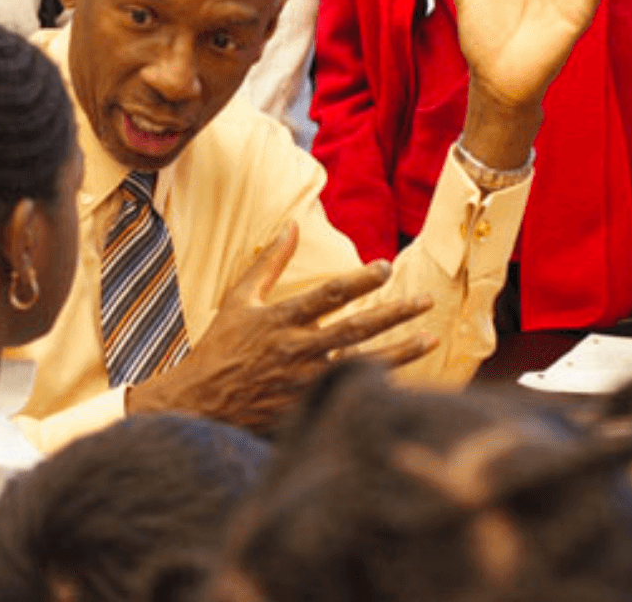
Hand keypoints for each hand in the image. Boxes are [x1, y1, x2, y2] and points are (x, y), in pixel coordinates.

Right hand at [126, 223, 436, 433]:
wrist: (201, 401)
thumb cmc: (221, 345)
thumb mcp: (240, 298)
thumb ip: (270, 263)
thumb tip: (291, 225)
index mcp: (280, 318)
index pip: (329, 294)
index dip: (360, 280)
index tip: (386, 267)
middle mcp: (296, 348)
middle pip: (356, 328)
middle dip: (395, 313)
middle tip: (425, 301)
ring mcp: (304, 380)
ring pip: (362, 363)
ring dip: (400, 351)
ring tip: (431, 339)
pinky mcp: (306, 406)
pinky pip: (349, 392)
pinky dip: (377, 384)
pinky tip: (404, 377)